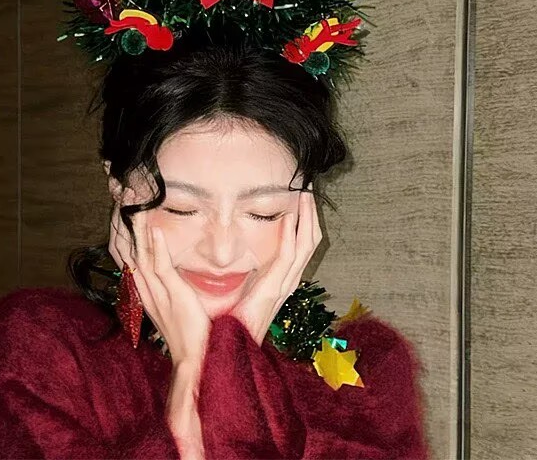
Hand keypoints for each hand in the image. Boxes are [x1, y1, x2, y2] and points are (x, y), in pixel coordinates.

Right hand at [109, 202, 210, 368]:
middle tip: (121, 199)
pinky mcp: (173, 296)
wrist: (195, 361)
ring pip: (141, 256)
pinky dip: (157, 247)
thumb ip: (167, 288)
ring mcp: (158, 294)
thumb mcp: (172, 306)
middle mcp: (146, 292)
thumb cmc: (189, 334)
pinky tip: (155, 229)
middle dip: (123, 226)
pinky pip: (161, 269)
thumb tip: (171, 271)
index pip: (129, 257)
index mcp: (145, 293)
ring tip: (134, 205)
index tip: (121, 210)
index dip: (123, 233)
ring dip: (137, 230)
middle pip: (129, 253)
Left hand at [229, 191, 322, 344]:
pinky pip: (288, 256)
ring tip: (305, 195)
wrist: (225, 348)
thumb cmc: (229, 323)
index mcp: (281, 280)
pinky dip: (292, 234)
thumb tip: (237, 253)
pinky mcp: (273, 289)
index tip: (302, 198)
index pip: (301, 245)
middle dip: (311, 215)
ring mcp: (284, 286)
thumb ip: (246, 273)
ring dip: (307, 218)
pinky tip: (290, 215)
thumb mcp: (241, 289)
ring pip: (306, 245)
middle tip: (308, 189)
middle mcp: (287, 281)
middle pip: (310, 242)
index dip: (305, 222)